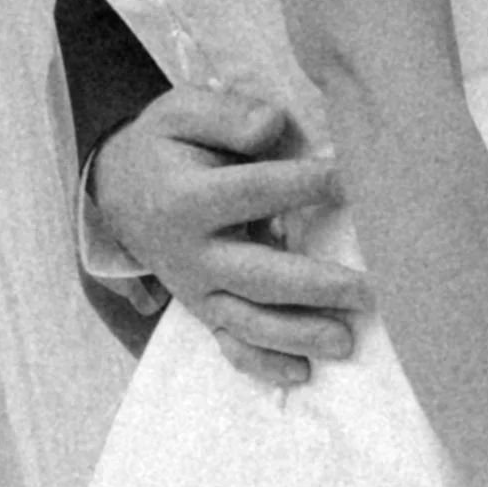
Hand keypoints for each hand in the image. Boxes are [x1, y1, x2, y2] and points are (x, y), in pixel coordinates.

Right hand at [89, 85, 370, 389]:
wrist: (117, 192)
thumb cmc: (164, 147)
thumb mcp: (181, 112)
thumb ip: (227, 116)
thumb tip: (274, 125)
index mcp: (187, 199)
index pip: (254, 192)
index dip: (304, 186)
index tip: (351, 181)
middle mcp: (193, 254)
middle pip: (259, 275)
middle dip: (316, 286)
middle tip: (370, 292)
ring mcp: (198, 290)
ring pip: (250, 322)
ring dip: (299, 336)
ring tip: (346, 342)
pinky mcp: (203, 311)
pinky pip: (231, 346)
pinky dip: (264, 366)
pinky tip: (302, 374)